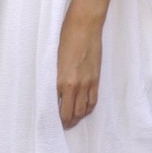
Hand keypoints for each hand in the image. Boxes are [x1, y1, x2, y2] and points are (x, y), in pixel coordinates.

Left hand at [57, 9, 101, 128]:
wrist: (84, 27)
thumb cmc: (66, 39)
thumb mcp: (55, 61)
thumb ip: (57, 78)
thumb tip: (57, 92)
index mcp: (61, 81)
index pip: (60, 108)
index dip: (58, 118)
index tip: (56, 122)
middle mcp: (75, 85)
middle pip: (73, 112)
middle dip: (68, 122)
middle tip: (65, 125)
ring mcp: (87, 83)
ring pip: (84, 109)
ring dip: (79, 117)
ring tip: (74, 120)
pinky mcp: (96, 79)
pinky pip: (93, 100)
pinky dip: (88, 108)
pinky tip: (85, 110)